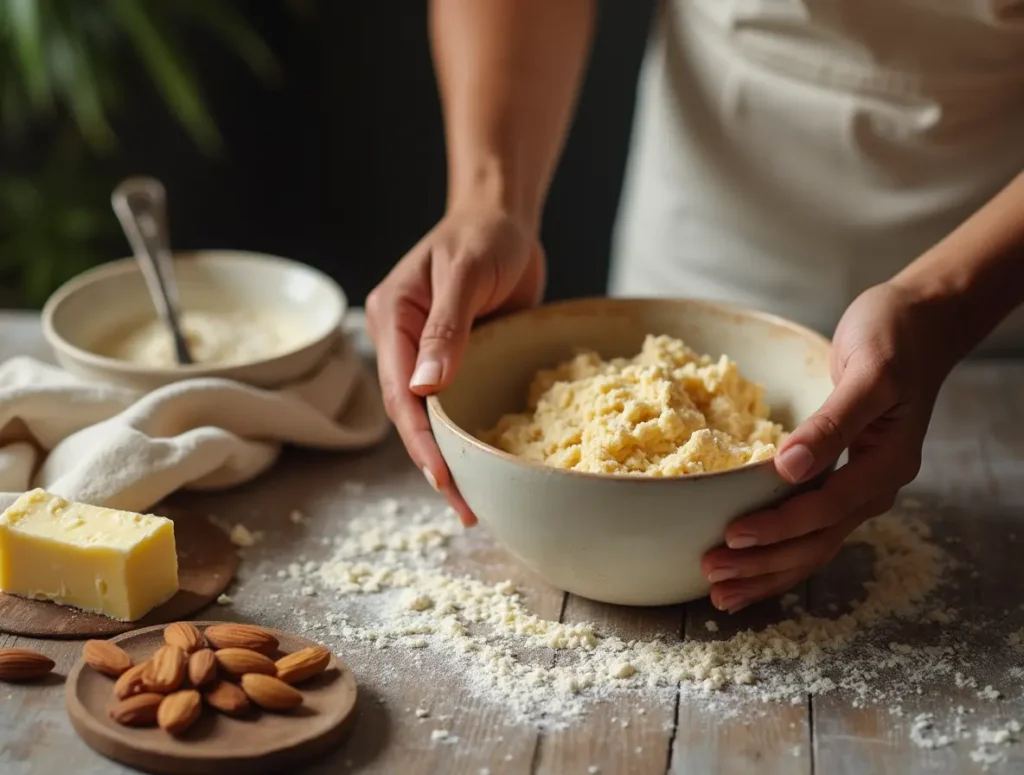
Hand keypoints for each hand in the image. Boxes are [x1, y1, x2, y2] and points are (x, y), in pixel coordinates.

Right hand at [365, 206, 544, 525]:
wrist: (503, 218)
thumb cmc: (484, 236)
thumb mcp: (465, 275)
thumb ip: (445, 330)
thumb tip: (426, 389)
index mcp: (391, 318)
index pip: (399, 391)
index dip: (419, 439)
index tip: (442, 477)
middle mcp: (402, 342)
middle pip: (411, 413)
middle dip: (433, 461)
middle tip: (463, 506)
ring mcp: (428, 353)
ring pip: (432, 415)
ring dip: (449, 456)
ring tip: (472, 500)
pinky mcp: (456, 359)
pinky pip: (457, 403)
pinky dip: (467, 435)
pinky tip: (483, 463)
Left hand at [701, 281, 960, 612]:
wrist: (921, 324)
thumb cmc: (894, 339)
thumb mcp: (869, 373)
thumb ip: (833, 423)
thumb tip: (788, 468)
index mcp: (885, 464)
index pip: (827, 509)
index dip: (779, 526)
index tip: (732, 536)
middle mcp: (872, 484)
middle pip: (817, 541)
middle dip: (764, 564)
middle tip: (713, 577)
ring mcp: (858, 485)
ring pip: (812, 544)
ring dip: (767, 570)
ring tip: (722, 592)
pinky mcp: (840, 476)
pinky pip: (809, 525)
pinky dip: (778, 548)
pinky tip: (748, 563)